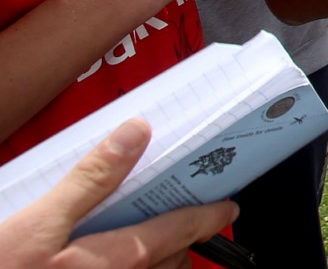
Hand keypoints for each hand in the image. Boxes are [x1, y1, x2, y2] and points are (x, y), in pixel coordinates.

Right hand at [0, 118, 235, 268]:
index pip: (180, 231)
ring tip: (149, 229)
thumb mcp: (39, 222)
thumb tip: (137, 132)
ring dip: (158, 255)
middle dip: (183, 236)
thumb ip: (91, 178)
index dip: (209, 217)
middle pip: (169, 258)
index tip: (229, 206)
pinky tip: (106, 254)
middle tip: (187, 210)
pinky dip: (132, 266)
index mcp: (116, 260)